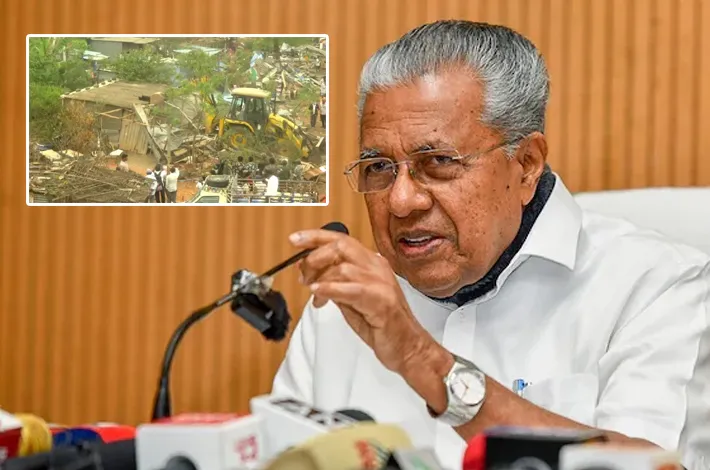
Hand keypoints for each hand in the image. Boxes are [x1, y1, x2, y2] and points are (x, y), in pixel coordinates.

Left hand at [289, 229, 435, 373]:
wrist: (408, 347)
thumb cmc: (381, 325)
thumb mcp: (351, 299)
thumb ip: (333, 283)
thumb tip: (308, 271)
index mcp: (372, 263)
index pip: (341, 240)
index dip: (315, 237)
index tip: (295, 239)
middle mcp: (377, 268)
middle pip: (340, 246)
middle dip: (314, 257)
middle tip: (303, 276)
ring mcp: (381, 283)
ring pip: (342, 268)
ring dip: (320, 279)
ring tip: (314, 294)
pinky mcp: (382, 301)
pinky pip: (351, 289)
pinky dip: (330, 289)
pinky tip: (318, 294)